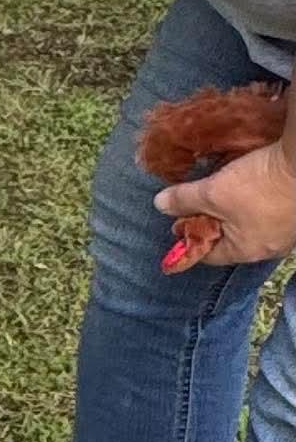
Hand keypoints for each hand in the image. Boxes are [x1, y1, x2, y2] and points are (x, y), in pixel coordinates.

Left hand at [154, 141, 295, 266]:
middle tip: (197, 204)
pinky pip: (265, 214)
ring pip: (248, 226)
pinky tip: (246, 187)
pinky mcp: (295, 213)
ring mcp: (286, 232)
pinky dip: (251, 204)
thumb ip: (183, 200)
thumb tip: (159, 204)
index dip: (189, 239)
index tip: (178, 221)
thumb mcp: (211, 192)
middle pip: (229, 241)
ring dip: (231, 212)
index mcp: (245, 251)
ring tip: (219, 193)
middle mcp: (269, 247)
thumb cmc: (258, 185)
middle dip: (210, 224)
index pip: (208, 256)